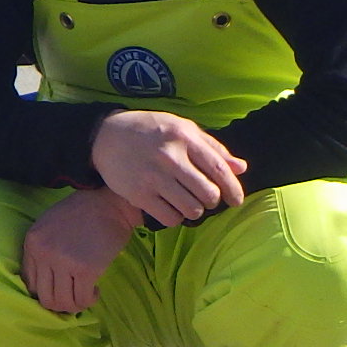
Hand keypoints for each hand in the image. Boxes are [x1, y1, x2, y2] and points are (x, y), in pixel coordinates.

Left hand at [21, 188, 140, 314]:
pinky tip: (95, 291)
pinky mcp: (86, 270)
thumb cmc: (82, 214)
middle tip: (73, 298)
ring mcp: (64, 262)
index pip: (30, 284)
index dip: (46, 292)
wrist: (109, 204)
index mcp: (32, 243)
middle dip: (60, 304)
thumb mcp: (49, 226)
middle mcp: (44, 253)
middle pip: (45, 298)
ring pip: (63, 303)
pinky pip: (82, 300)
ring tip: (85, 295)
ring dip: (75, 305)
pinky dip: (89, 301)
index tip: (60, 290)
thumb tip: (44, 283)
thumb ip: (42, 249)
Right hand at [89, 108, 245, 224]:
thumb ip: (212, 147)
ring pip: (191, 209)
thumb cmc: (151, 130)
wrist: (106, 136)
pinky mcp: (139, 194)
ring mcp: (154, 177)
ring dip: (194, 210)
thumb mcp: (182, 128)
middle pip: (208, 194)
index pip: (219, 169)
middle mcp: (170, 157)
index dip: (233, 189)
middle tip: (205, 198)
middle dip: (212, 201)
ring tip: (187, 202)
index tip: (236, 200)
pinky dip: (176, 217)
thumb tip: (240, 168)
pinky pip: (170, 218)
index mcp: (185, 137)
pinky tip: (171, 207)